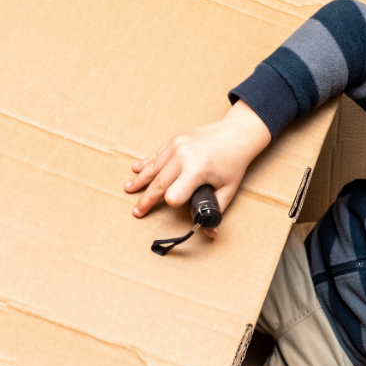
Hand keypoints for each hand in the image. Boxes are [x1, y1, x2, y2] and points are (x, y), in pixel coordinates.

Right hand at [125, 100, 270, 236]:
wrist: (236, 133)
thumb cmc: (233, 162)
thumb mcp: (228, 189)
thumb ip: (217, 210)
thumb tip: (211, 232)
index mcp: (196, 170)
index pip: (174, 194)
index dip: (172, 202)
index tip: (170, 206)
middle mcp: (182, 157)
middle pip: (159, 183)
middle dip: (147, 199)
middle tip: (137, 212)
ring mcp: (176, 146)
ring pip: (153, 168)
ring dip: (140, 180)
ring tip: (128, 190)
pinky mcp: (174, 140)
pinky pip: (156, 155)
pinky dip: (146, 164)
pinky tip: (135, 169)